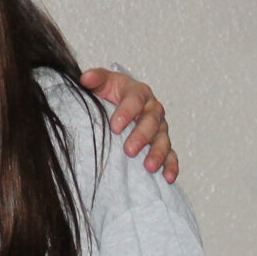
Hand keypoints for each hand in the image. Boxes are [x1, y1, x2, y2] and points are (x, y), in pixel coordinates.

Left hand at [82, 68, 177, 182]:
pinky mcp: (163, 144)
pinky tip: (168, 177)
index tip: (114, 126)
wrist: (118, 102)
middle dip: (141, 136)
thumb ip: (95, 79)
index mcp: (138, 92)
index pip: (135, 99)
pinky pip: (171, 155)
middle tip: (129, 150)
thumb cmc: (110, 92)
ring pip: (163, 139)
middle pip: (151, 121)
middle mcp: (152, 109)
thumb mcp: (103, 82)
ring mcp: (160, 128)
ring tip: (149, 167)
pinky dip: (171, 166)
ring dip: (158, 153)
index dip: (126, 112)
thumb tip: (85, 78)